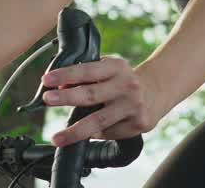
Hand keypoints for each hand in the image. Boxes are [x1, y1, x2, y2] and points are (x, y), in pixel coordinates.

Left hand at [39, 56, 162, 146]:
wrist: (157, 91)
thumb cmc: (123, 80)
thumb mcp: (107, 69)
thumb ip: (87, 76)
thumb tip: (60, 87)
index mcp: (116, 67)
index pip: (87, 70)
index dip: (65, 75)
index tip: (47, 80)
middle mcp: (126, 85)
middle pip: (91, 94)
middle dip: (66, 97)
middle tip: (47, 99)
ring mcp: (133, 106)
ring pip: (99, 121)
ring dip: (75, 131)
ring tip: (57, 137)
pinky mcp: (138, 124)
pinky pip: (109, 132)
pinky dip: (95, 134)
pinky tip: (87, 134)